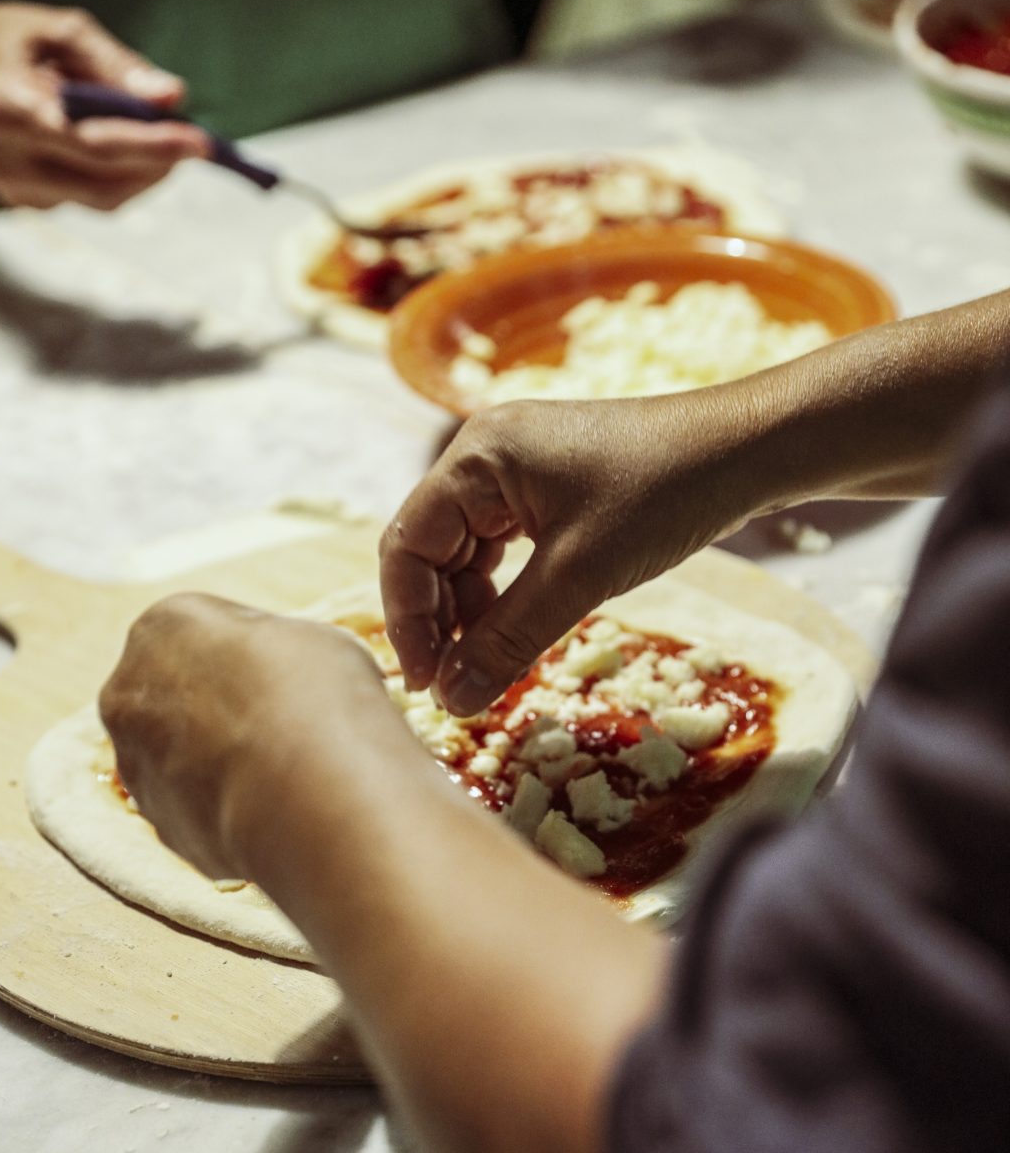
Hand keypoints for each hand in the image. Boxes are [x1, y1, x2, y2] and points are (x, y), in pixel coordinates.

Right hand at [0, 2, 206, 209]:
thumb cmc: (10, 42)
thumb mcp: (58, 33)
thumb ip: (115, 64)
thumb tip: (171, 96)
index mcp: (12, 110)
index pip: (95, 145)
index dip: (152, 147)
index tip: (199, 142)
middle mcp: (12, 161)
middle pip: (107, 183)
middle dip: (158, 163)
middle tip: (192, 139)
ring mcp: (20, 189)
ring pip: (105, 199)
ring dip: (145, 172)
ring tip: (162, 138)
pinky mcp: (29, 202)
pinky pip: (92, 198)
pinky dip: (122, 176)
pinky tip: (124, 146)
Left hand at [99, 594, 382, 881]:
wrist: (313, 801)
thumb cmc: (319, 701)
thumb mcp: (314, 641)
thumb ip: (274, 651)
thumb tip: (282, 673)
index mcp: (163, 626)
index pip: (204, 631)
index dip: (255, 654)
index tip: (292, 674)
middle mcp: (129, 693)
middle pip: (178, 692)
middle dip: (221, 707)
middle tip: (285, 723)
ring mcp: (138, 767)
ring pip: (181, 756)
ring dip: (221, 761)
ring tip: (286, 774)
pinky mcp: (160, 829)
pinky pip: (195, 809)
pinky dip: (227, 810)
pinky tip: (275, 811)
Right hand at [380, 395, 758, 716]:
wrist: (745, 450)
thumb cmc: (665, 495)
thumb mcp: (579, 576)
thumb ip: (508, 640)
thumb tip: (452, 702)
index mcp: (477, 457)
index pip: (406, 544)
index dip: (408, 621)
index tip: (425, 684)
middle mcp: (485, 455)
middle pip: (428, 549)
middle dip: (437, 621)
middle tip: (453, 688)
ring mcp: (516, 470)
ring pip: (464, 553)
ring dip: (470, 613)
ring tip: (486, 668)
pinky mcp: (547, 487)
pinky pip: (502, 547)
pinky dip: (503, 593)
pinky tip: (515, 630)